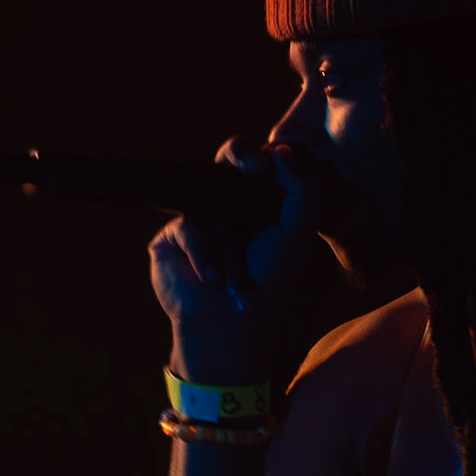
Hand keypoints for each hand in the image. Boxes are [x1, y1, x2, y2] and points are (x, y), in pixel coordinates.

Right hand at [149, 138, 337, 376]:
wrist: (230, 325)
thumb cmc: (268, 283)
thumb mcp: (296, 237)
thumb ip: (303, 193)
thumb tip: (282, 150)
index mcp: (260, 203)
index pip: (260, 163)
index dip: (265, 156)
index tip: (273, 160)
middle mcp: (229, 206)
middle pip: (228, 159)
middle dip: (239, 156)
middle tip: (251, 165)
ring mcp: (199, 219)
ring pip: (210, 199)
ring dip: (228, 240)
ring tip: (233, 274)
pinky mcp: (172, 236)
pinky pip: (189, 226)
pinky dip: (205, 253)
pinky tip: (211, 279)